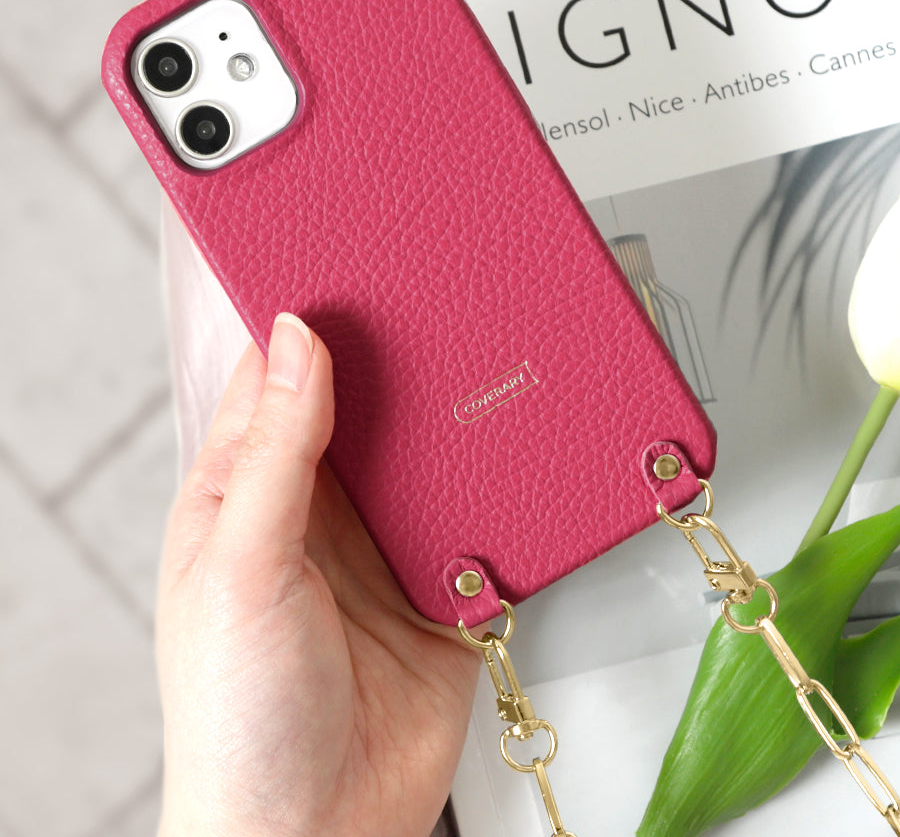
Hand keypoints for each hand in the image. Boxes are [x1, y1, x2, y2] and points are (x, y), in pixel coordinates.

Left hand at [156, 314, 480, 836]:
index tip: (350, 267)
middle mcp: (317, 510)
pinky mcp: (443, 584)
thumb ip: (275, 454)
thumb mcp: (242, 566)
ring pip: (424, 452)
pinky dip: (497, 486)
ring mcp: (383, 546)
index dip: (307, 320)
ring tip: (484, 359)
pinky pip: (477, 514)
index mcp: (246, 493)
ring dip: (450, 419)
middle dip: (395, 358)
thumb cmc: (238, 721)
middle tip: (435, 303)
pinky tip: (514, 455)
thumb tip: (295, 341)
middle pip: (362, 405)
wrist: (320, 836)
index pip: (274, 378)